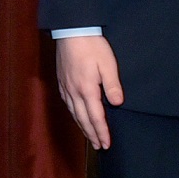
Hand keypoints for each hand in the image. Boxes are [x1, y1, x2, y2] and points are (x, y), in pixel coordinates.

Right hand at [56, 34, 123, 149]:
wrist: (72, 30)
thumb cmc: (92, 46)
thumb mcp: (108, 64)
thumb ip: (112, 85)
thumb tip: (116, 103)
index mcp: (87, 89)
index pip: (95, 117)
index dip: (101, 132)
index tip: (106, 144)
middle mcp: (74, 91)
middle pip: (83, 118)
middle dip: (91, 134)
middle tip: (98, 146)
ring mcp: (66, 86)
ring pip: (73, 113)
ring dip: (82, 126)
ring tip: (89, 136)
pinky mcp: (62, 80)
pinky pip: (67, 104)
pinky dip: (73, 114)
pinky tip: (76, 115)